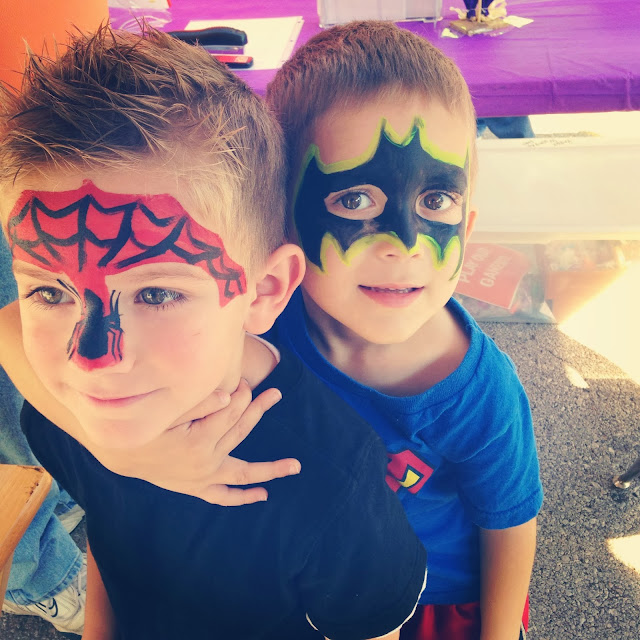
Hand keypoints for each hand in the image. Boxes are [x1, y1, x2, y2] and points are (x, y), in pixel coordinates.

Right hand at [91, 379, 300, 504]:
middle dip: (259, 409)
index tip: (244, 381)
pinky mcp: (196, 488)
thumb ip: (196, 402)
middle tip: (276, 394)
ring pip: (242, 472)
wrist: (118, 452)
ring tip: (295, 466)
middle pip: (241, 432)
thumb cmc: (142, 424)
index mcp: (198, 440)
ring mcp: (202, 479)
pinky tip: (262, 496)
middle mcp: (205, 463)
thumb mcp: (165, 409)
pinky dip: (242, 497)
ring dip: (270, 468)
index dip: (241, 393)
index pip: (231, 412)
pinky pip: (223, 496)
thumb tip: (228, 395)